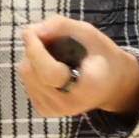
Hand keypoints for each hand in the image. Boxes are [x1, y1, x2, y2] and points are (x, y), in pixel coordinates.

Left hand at [18, 16, 138, 119]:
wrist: (112, 86)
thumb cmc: (103, 57)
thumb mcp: (91, 34)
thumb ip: (63, 26)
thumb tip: (32, 30)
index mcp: (87, 87)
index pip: (50, 72)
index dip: (35, 51)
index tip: (29, 32)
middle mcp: (68, 104)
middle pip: (33, 73)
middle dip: (32, 50)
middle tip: (46, 37)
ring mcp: (55, 110)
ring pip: (26, 77)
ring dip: (30, 58)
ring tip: (50, 52)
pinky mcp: (45, 110)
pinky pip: (27, 84)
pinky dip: (32, 69)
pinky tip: (47, 66)